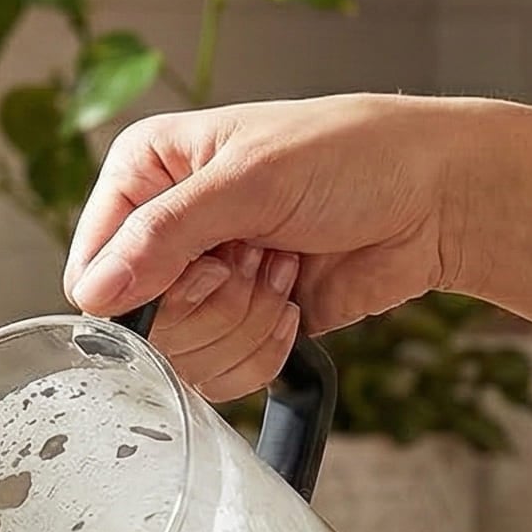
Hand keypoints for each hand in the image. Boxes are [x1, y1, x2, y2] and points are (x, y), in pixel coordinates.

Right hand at [64, 95, 531, 389]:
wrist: (437, 199)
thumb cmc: (355, 156)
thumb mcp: (250, 180)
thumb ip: (164, 236)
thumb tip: (96, 292)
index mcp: (148, 172)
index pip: (95, 264)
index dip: (145, 285)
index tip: (204, 263)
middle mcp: (166, 229)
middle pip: (139, 323)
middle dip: (212, 302)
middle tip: (255, 261)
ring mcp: (206, 282)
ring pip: (183, 355)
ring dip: (245, 324)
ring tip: (283, 274)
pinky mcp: (242, 324)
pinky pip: (223, 374)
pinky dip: (266, 349)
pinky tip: (295, 303)